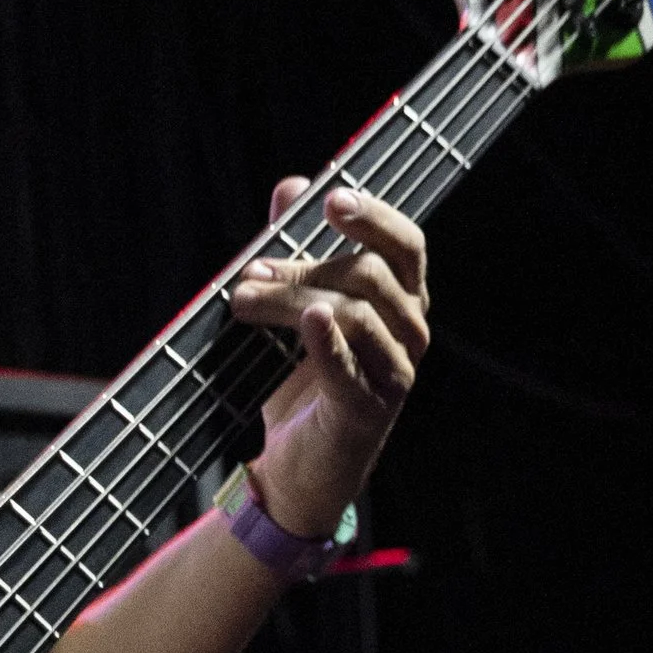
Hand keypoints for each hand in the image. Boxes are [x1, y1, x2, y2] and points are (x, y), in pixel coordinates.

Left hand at [232, 175, 429, 540]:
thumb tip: (291, 186)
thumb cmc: (301, 381)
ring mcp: (394, 373)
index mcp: (401, 300)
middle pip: (368, 276)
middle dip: (302, 267)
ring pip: (355, 314)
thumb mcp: (296, 306)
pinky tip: (309, 321)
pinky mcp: (368, 412)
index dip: (374, 218)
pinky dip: (328, 342)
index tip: (331, 199)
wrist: (297, 465)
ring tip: (243, 302)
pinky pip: (351, 367)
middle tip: (249, 274)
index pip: (405, 245)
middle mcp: (409, 333)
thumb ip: (297, 247)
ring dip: (292, 300)